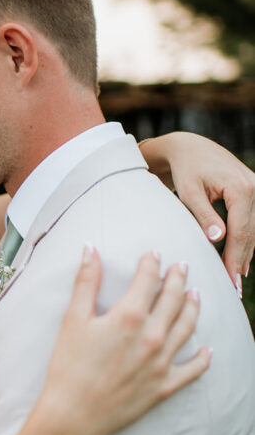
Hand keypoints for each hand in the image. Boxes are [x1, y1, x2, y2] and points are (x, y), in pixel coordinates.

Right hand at [42, 248, 211, 434]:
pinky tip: (207, 351)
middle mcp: (152, 336)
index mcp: (129, 316)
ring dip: (193, 307)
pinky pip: (192, 370)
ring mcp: (161, 362)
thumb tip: (90, 249)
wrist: (73, 415)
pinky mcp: (164, 386)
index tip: (154, 254)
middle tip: (182, 267)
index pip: (147, 280)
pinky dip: (202, 359)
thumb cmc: (68, 367)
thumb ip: (85, 282)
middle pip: (173, 299)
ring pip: (187, 327)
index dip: (152, 263)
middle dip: (178, 279)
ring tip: (195, 295)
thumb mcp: (72, 319)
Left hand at [142, 132, 254, 289]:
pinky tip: (239, 258)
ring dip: (246, 253)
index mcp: (241, 188)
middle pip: (250, 233)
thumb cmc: (186, 170)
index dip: (234, 258)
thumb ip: (204, 216)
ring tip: (235, 277)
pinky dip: (246, 240)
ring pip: (254, 229)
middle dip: (241, 260)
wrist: (190, 148)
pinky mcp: (254, 190)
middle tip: (233, 287)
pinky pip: (253, 221)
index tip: (228, 280)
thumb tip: (219, 239)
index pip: (240, 232)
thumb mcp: (189, 193)